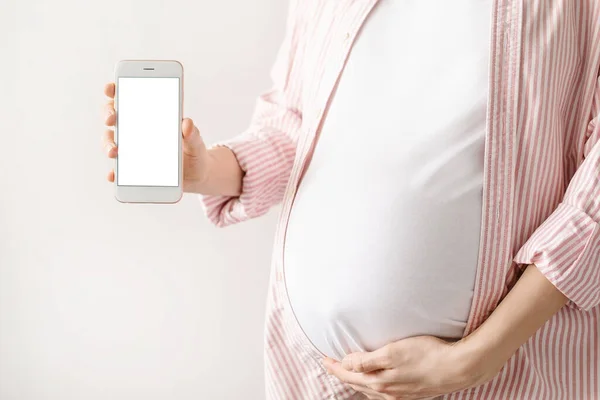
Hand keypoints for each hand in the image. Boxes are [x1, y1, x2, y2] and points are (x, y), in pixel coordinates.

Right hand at [102, 82, 210, 191]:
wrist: (197, 176)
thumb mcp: (196, 143)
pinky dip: (114, 173)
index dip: (116, 90)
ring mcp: (132, 149)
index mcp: (151, 117)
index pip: (129, 97)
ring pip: (111, 141)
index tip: (112, 88)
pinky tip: (114, 175)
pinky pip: (119, 171)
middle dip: (109, 114)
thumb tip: (187, 123)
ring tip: (115, 151)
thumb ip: (193, 134)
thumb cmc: (194, 153)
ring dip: (108, 144)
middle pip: (114, 117)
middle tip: (112, 119)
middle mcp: (136, 131)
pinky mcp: (133, 170)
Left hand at [323, 336, 494, 399]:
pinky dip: (372, 387)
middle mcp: (387, 392)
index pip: (349, 375)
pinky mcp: (411, 393)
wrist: (457, 367)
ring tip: (348, 374)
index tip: (324, 358)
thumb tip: (347, 364)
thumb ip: (368, 360)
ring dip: (356, 382)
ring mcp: (399, 395)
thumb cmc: (426, 354)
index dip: (335, 367)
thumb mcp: (392, 352)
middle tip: (330, 364)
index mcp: (380, 381)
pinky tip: (375, 384)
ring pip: (370, 391)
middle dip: (342, 374)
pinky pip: (383, 393)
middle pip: (357, 384)